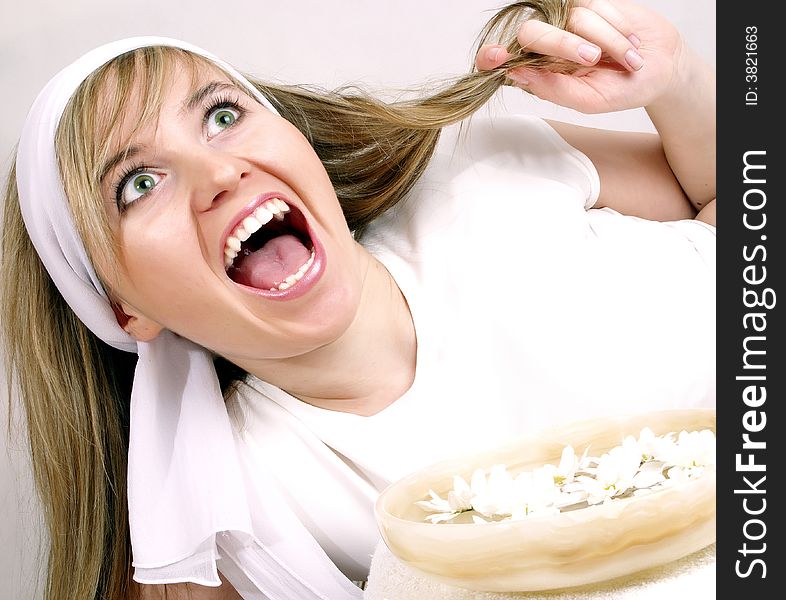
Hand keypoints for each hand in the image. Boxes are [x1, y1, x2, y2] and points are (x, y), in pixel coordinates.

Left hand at [476, 0, 687, 113]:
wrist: (661, 67)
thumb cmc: (623, 89)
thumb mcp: (589, 100)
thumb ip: (553, 89)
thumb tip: (517, 74)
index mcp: (538, 73)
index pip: (503, 61)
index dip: (492, 57)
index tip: (494, 56)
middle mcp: (546, 46)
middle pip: (533, 32)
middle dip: (563, 45)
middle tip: (592, 60)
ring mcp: (565, 21)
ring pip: (570, 18)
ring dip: (604, 40)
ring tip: (626, 59)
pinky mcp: (587, 3)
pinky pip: (592, 5)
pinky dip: (614, 25)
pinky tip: (628, 41)